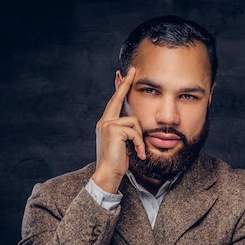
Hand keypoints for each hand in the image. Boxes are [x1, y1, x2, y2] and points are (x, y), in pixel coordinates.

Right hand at [91, 67, 145, 192]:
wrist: (107, 174)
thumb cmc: (117, 162)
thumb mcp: (123, 143)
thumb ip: (126, 131)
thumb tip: (135, 123)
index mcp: (106, 123)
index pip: (114, 102)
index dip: (119, 87)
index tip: (122, 74)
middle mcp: (104, 122)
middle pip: (117, 98)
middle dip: (125, 84)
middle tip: (133, 71)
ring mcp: (108, 125)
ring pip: (134, 121)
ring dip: (140, 138)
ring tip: (138, 151)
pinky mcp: (114, 130)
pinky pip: (135, 131)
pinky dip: (139, 144)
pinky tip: (138, 153)